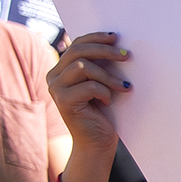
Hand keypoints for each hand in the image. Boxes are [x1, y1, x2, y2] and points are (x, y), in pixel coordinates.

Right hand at [47, 31, 128, 153]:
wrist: (97, 144)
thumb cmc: (103, 115)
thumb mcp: (101, 85)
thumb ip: (99, 67)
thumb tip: (116, 45)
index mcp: (61, 70)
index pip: (76, 44)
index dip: (95, 38)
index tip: (116, 37)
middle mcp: (54, 77)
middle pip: (78, 51)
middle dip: (105, 51)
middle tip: (126, 56)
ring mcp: (56, 88)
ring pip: (83, 67)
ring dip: (108, 75)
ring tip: (124, 86)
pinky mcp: (63, 101)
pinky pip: (89, 86)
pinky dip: (104, 91)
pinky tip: (109, 101)